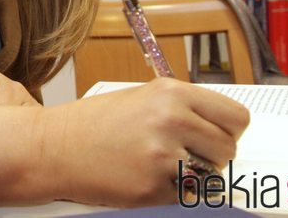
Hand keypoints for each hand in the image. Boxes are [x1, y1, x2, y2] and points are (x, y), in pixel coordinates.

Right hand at [0, 77, 248, 207]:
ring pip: (212, 175)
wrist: (52, 147)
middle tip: (184, 153)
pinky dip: (173, 191)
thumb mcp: (140, 99)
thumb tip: (219, 126)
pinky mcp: (155, 186)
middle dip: (211, 155)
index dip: (228, 129)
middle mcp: (172, 120)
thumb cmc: (92, 123)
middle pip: (227, 148)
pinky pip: (187, 195)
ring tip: (161, 164)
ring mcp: (164, 155)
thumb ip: (181, 108)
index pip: (235, 116)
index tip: (217, 134)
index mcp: (171, 93)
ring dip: (195, 175)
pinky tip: (145, 176)